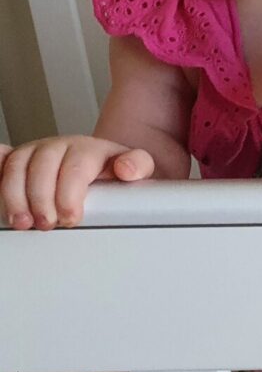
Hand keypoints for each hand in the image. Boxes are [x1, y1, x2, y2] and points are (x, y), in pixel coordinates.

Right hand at [0, 136, 154, 229]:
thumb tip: (126, 169)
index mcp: (87, 148)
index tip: (70, 218)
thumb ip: (138, 165)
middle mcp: (58, 147)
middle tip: (46, 224)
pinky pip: (2, 160)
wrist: (101, 165)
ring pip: (16, 166)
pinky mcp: (18, 162)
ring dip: (14, 196)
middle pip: (41, 166)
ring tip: (22, 222)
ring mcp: (35, 152)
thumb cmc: (115, 170)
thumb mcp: (136, 166)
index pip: (74, 167)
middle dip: (40, 198)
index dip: (69, 194)